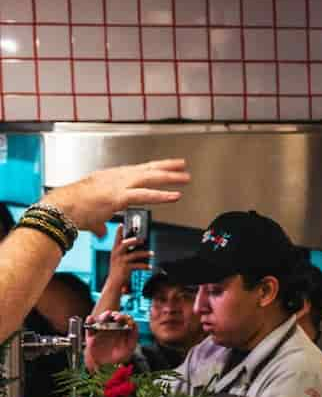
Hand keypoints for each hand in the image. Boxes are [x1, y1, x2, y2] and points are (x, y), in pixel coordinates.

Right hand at [41, 159, 188, 235]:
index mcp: (110, 178)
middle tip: (182, 165)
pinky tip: (175, 196)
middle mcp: (116, 178)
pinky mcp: (119, 197)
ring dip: (170, 178)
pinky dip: (162, 195)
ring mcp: (118, 185)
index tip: (165, 166)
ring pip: (149, 178)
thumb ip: (101, 223)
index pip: (136, 171)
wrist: (59, 209)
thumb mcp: (91, 215)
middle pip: (146, 169)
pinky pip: (145, 195)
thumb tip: (103, 231)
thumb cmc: (71, 211)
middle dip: (166, 167)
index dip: (152, 168)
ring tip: (186, 178)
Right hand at [84, 311, 137, 370]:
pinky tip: (91, 318)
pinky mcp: (91, 336)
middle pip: (112, 317)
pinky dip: (89, 321)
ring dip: (104, 316)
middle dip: (115, 315)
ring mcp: (101, 331)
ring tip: (107, 315)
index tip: (126, 319)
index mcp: (120, 329)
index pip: (123, 319)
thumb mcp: (130, 347)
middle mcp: (110, 328)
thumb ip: (133, 336)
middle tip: (117, 317)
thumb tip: (134, 324)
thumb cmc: (119, 356)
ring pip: (101, 319)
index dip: (125, 317)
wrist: (106, 366)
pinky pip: (89, 327)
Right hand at [106, 224, 152, 291]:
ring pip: (134, 255)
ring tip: (152, 253)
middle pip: (124, 244)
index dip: (118, 231)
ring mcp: (121, 262)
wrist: (114, 283)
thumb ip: (127, 252)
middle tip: (143, 239)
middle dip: (134, 240)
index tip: (121, 224)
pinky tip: (150, 266)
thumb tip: (140, 244)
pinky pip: (137, 266)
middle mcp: (116, 255)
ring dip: (145, 253)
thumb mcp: (120, 259)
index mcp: (115, 251)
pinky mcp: (125, 269)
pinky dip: (145, 266)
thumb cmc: (119, 269)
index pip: (116, 239)